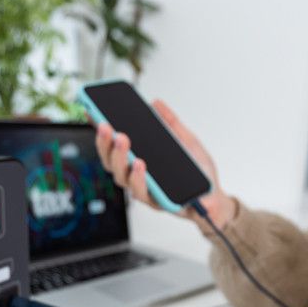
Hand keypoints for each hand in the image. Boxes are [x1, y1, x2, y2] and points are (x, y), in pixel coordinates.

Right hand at [94, 99, 236, 229]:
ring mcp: (144, 191)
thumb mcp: (186, 140)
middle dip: (105, 143)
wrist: (216, 196)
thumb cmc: (198, 171)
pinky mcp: (156, 203)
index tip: (91, 112)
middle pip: (111, 162)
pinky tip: (140, 164)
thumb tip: (156, 103)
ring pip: (121, 178)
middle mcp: (136, 177)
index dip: (100, 132)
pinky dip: (138, 178)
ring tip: (122, 140)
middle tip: (106, 126)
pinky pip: (141, 193)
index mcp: (138, 161)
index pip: (114, 146)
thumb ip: (170, 123)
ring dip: (120, 158)